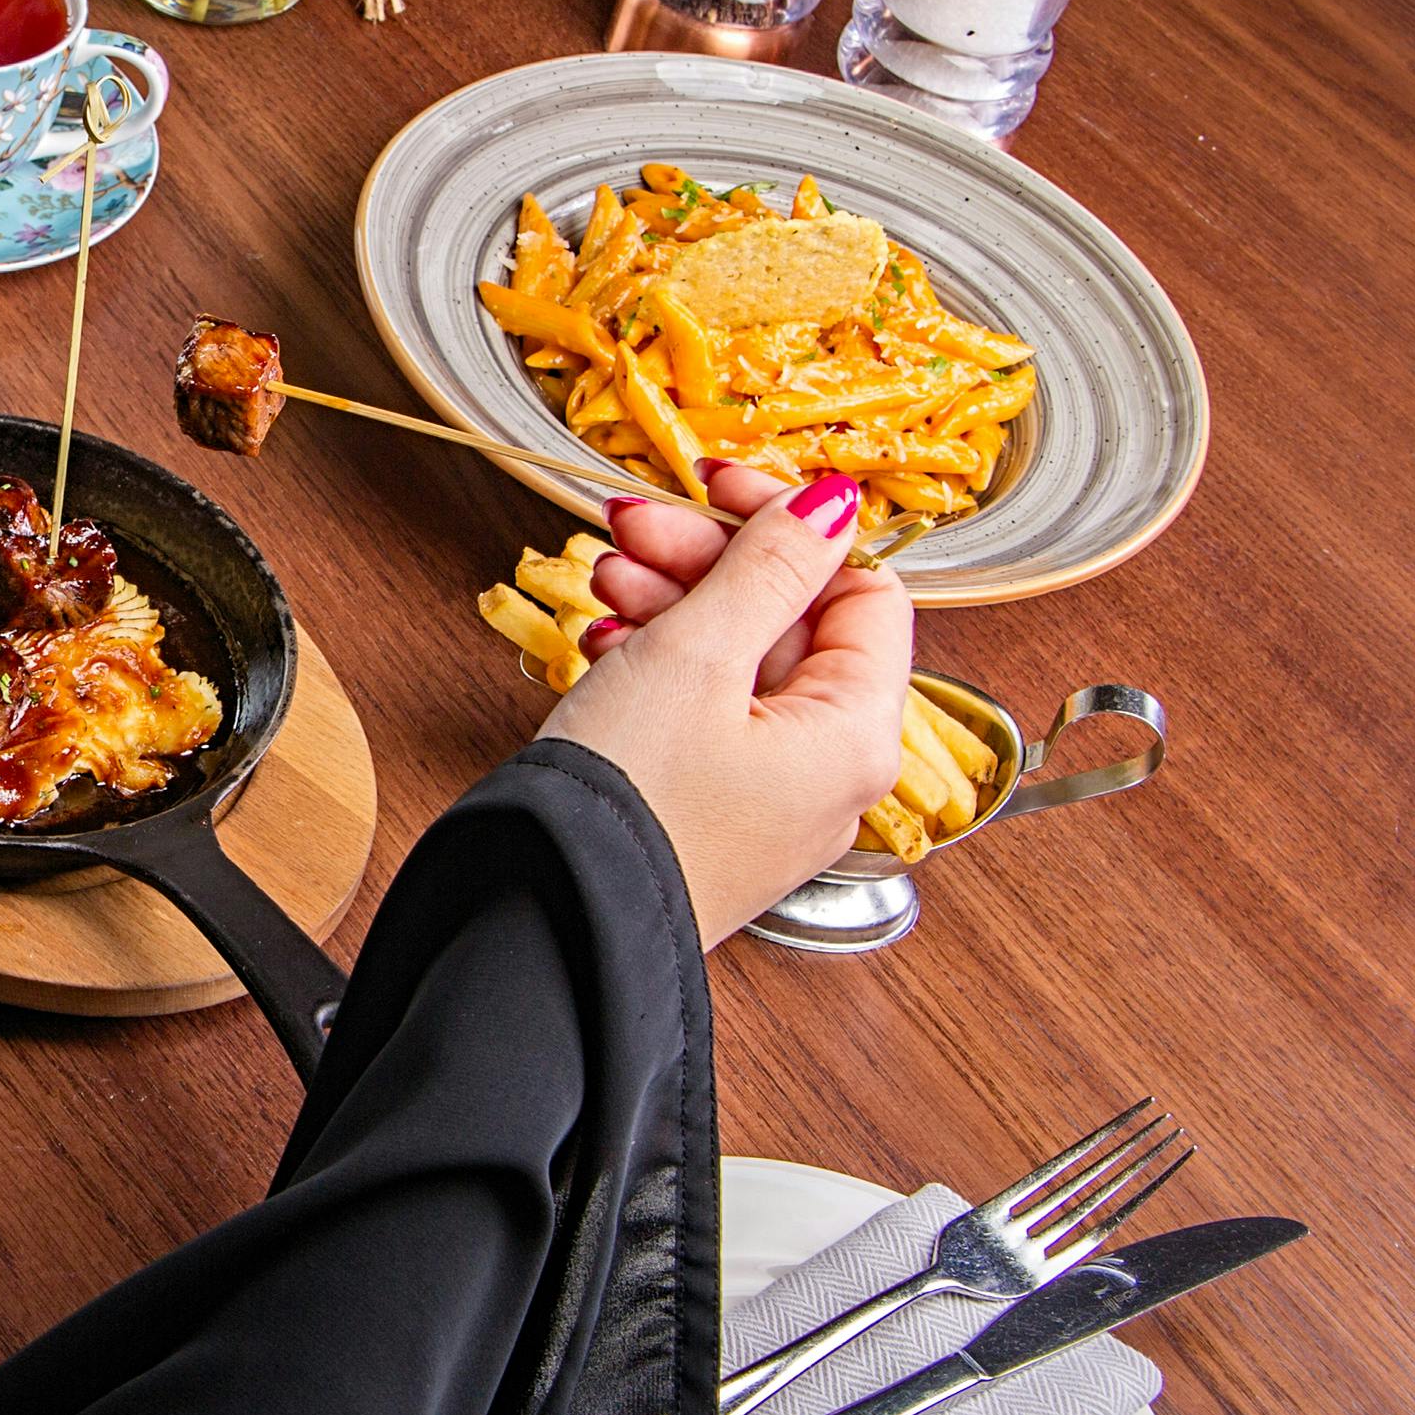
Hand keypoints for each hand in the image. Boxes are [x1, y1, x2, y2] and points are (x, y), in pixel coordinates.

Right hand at [533, 461, 913, 941]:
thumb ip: (768, 568)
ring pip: (739, 664)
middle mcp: (831, 770)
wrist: (550, 926)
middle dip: (708, 563)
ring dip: (673, 606)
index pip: (863, 590)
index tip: (720, 489)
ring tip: (604, 585)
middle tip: (635, 528)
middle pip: (791, 622)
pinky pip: (704, 714)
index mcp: (857, 732)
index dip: (791, 526)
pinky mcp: (714, 811)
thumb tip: (830, 507)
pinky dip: (656, 668)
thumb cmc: (629, 813)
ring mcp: (772, 796)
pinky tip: (604, 648)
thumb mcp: (697, 656)